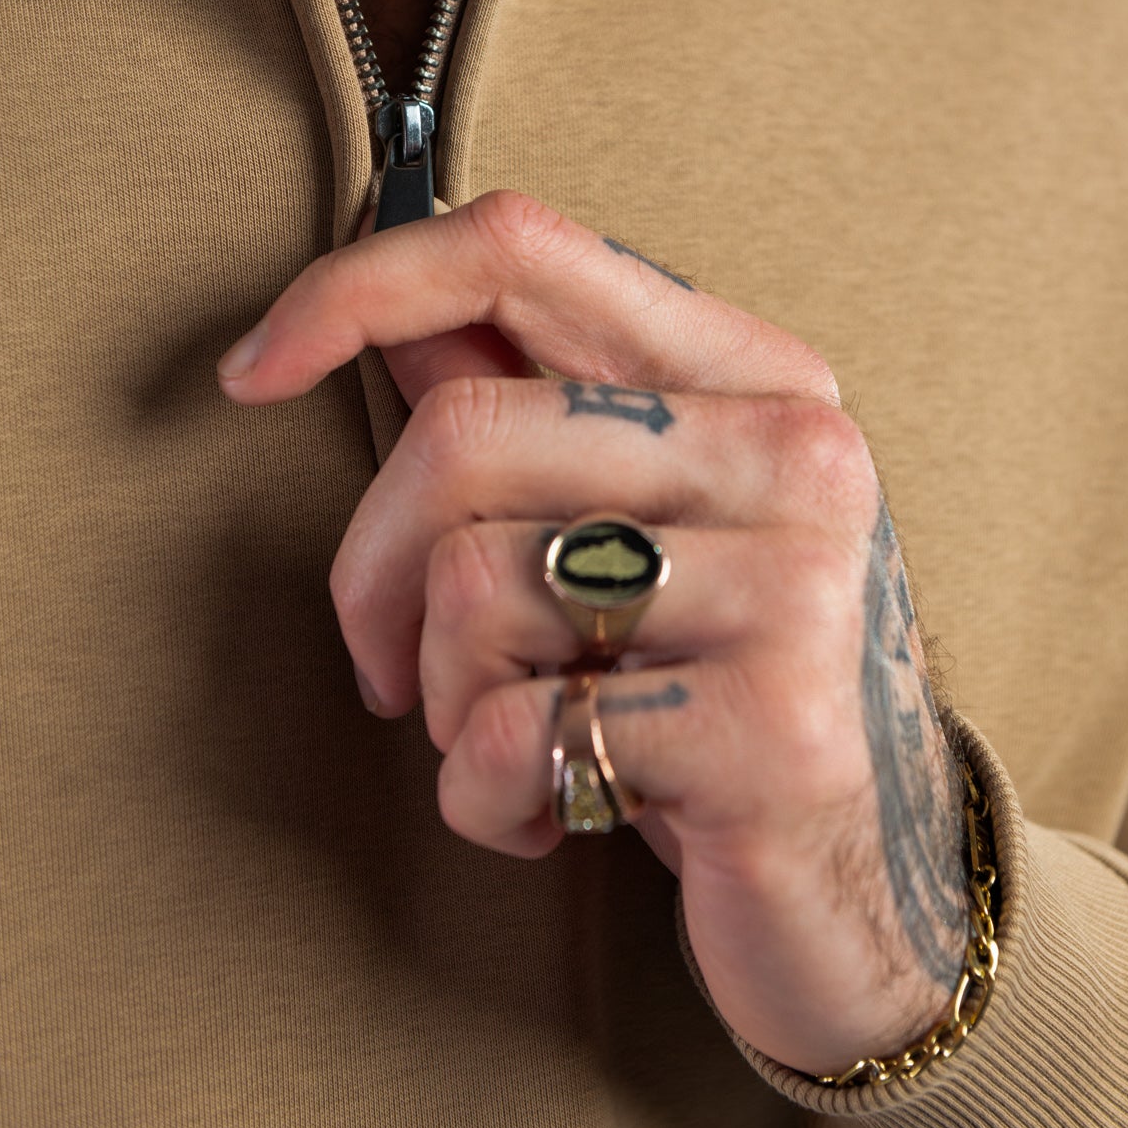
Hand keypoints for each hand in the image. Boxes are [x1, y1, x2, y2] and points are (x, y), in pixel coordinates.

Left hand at [217, 190, 968, 1075]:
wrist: (877, 879)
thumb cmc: (723, 681)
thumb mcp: (636, 525)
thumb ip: (524, 406)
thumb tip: (387, 316)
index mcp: (754, 373)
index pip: (524, 248)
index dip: (357, 286)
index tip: (250, 369)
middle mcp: (792, 450)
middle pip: (462, 433)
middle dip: (371, 572)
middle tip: (390, 668)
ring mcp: (799, 584)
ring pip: (473, 586)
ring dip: (443, 703)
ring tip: (521, 740)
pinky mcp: (774, 727)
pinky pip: (515, 733)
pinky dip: (487, 796)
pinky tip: (559, 811)